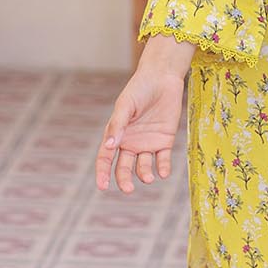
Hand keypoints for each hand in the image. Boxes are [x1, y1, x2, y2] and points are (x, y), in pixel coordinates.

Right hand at [96, 38, 191, 192]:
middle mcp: (130, 142)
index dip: (102, 173)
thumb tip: (108, 146)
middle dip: (124, 180)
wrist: (163, 78)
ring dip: (144, 174)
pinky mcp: (165, 141)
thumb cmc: (139, 89)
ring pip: (143, 166)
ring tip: (148, 178)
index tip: (102, 186)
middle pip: (124, 167)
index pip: (106, 158)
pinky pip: (163, 159)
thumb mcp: (125, 105)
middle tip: (128, 189)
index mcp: (116, 135)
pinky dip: (163, 168)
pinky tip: (162, 173)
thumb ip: (118, 125)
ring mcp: (147, 143)